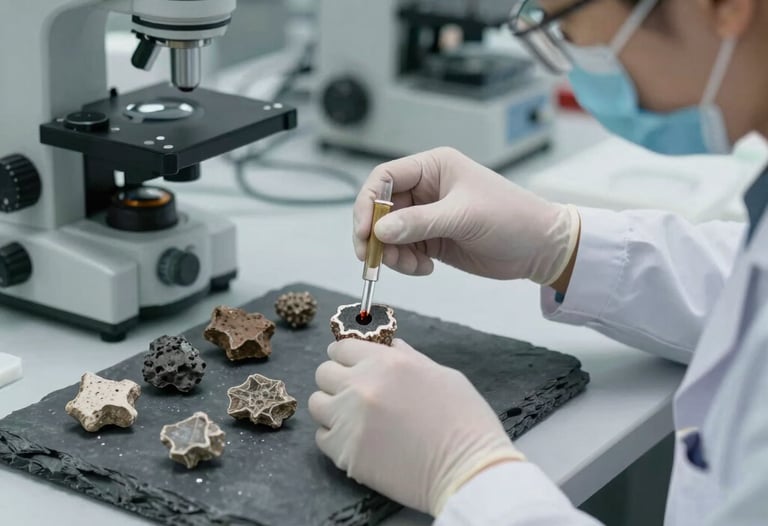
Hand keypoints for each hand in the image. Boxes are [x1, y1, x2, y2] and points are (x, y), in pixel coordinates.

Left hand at [308, 338, 524, 515]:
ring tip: (353, 417)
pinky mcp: (345, 452)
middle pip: (324, 372)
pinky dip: (335, 437)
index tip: (351, 364)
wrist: (468, 470)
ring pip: (317, 403)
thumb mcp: (442, 374)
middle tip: (354, 391)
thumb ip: (407, 357)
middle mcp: (361, 386)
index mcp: (387, 362)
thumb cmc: (464, 420)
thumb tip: (388, 346)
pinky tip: (357, 439)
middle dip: (337, 379)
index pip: (342, 347)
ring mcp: (349, 420)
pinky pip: (322, 437)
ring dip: (332, 406)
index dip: (347, 355)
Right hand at [353, 147, 579, 284]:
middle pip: (381, 208)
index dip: (368, 202)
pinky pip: (403, 250)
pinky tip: (425, 268)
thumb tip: (379, 230)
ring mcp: (427, 215)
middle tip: (372, 258)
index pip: (385, 177)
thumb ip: (419, 223)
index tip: (364, 231)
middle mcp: (426, 188)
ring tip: (412, 266)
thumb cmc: (510, 218)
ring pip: (389, 233)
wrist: (540, 248)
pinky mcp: (432, 239)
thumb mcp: (463, 217)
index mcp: (433, 167)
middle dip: (375, 234)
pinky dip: (405, 263)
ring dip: (391, 253)